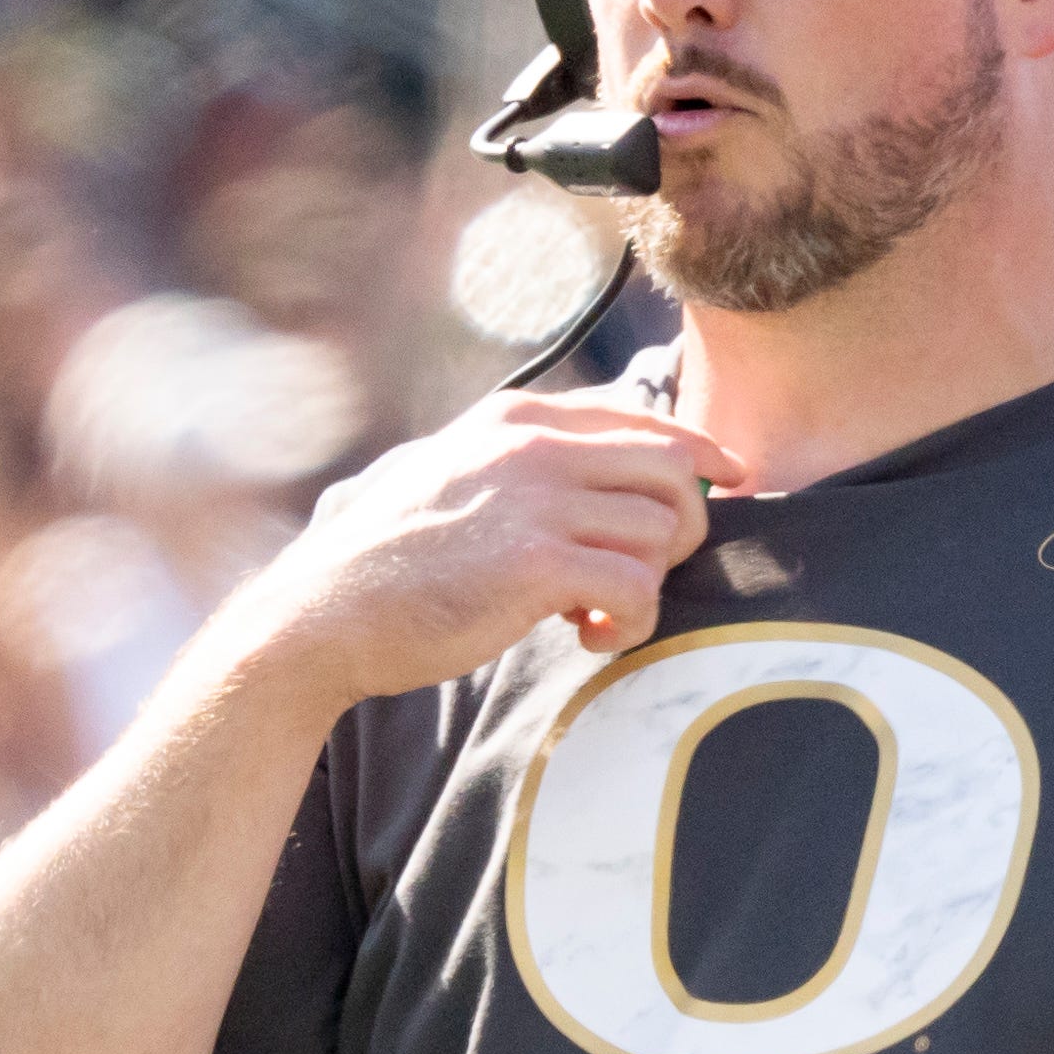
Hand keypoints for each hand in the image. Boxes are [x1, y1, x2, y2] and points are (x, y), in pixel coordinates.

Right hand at [231, 392, 748, 705]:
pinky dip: (632, 621)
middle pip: (673, 466)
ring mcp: (536, 501)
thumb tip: (597, 471)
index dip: (699, 449)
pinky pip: (638, 586)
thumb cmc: (386, 561)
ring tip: (600, 615)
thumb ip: (518, 463)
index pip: (642, 416)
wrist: (324, 613)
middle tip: (643, 574)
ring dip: (651, 582)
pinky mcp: (537, 564)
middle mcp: (533, 447)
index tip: (729, 478)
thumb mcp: (451, 475)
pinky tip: (588, 637)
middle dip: (683, 526)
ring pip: (664, 526)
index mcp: (516, 420)